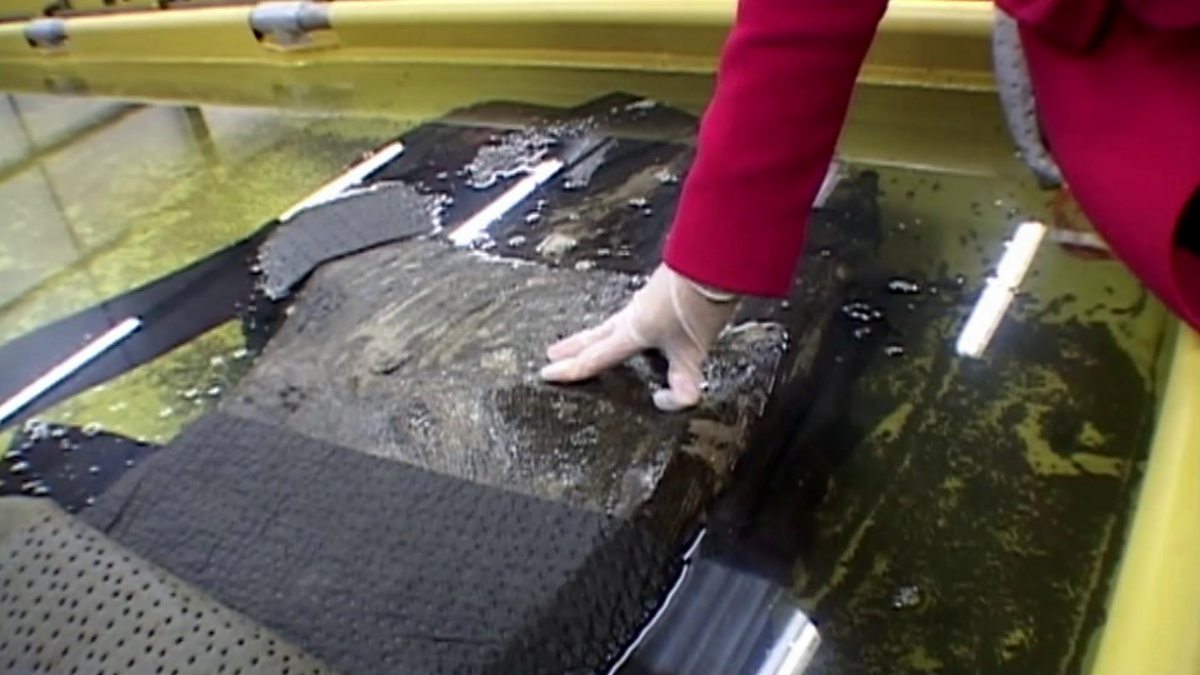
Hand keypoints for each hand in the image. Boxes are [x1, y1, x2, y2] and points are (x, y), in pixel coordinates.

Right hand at [540, 264, 737, 410]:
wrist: (713, 260)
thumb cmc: (698, 303)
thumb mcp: (692, 350)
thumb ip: (684, 380)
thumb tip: (677, 401)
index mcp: (632, 331)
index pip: (596, 357)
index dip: (571, 369)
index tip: (547, 373)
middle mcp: (633, 315)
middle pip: (596, 335)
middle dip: (574, 347)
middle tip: (553, 352)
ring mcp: (646, 301)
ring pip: (613, 322)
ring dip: (597, 333)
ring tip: (589, 337)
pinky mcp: (660, 291)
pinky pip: (633, 311)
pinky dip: (624, 321)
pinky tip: (636, 319)